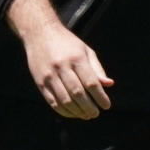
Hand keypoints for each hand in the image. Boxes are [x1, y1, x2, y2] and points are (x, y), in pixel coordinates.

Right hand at [6, 0, 113, 119]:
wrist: (39, 33)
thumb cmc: (67, 43)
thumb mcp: (85, 51)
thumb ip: (97, 69)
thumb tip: (109, 84)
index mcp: (76, 58)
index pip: (91, 83)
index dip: (100, 97)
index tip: (106, 106)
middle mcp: (62, 67)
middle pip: (78, 94)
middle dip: (89, 108)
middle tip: (95, 114)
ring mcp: (49, 75)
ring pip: (65, 100)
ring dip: (77, 112)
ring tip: (86, 115)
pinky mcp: (40, 82)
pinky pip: (53, 102)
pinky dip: (64, 111)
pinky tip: (73, 113)